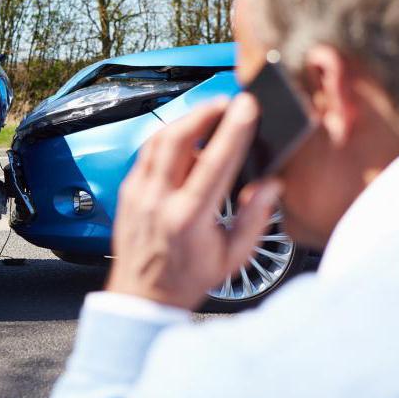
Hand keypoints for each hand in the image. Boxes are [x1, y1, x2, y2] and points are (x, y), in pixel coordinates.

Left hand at [107, 93, 282, 309]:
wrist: (142, 296)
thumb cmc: (186, 278)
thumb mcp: (232, 258)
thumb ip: (255, 219)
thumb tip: (271, 184)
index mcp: (188, 219)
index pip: (213, 163)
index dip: (233, 130)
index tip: (246, 107)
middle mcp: (158, 201)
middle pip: (177, 139)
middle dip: (204, 112)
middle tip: (226, 102)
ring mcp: (138, 194)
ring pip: (157, 140)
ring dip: (184, 120)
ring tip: (208, 113)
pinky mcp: (127, 191)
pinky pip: (146, 153)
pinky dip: (166, 138)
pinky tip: (184, 137)